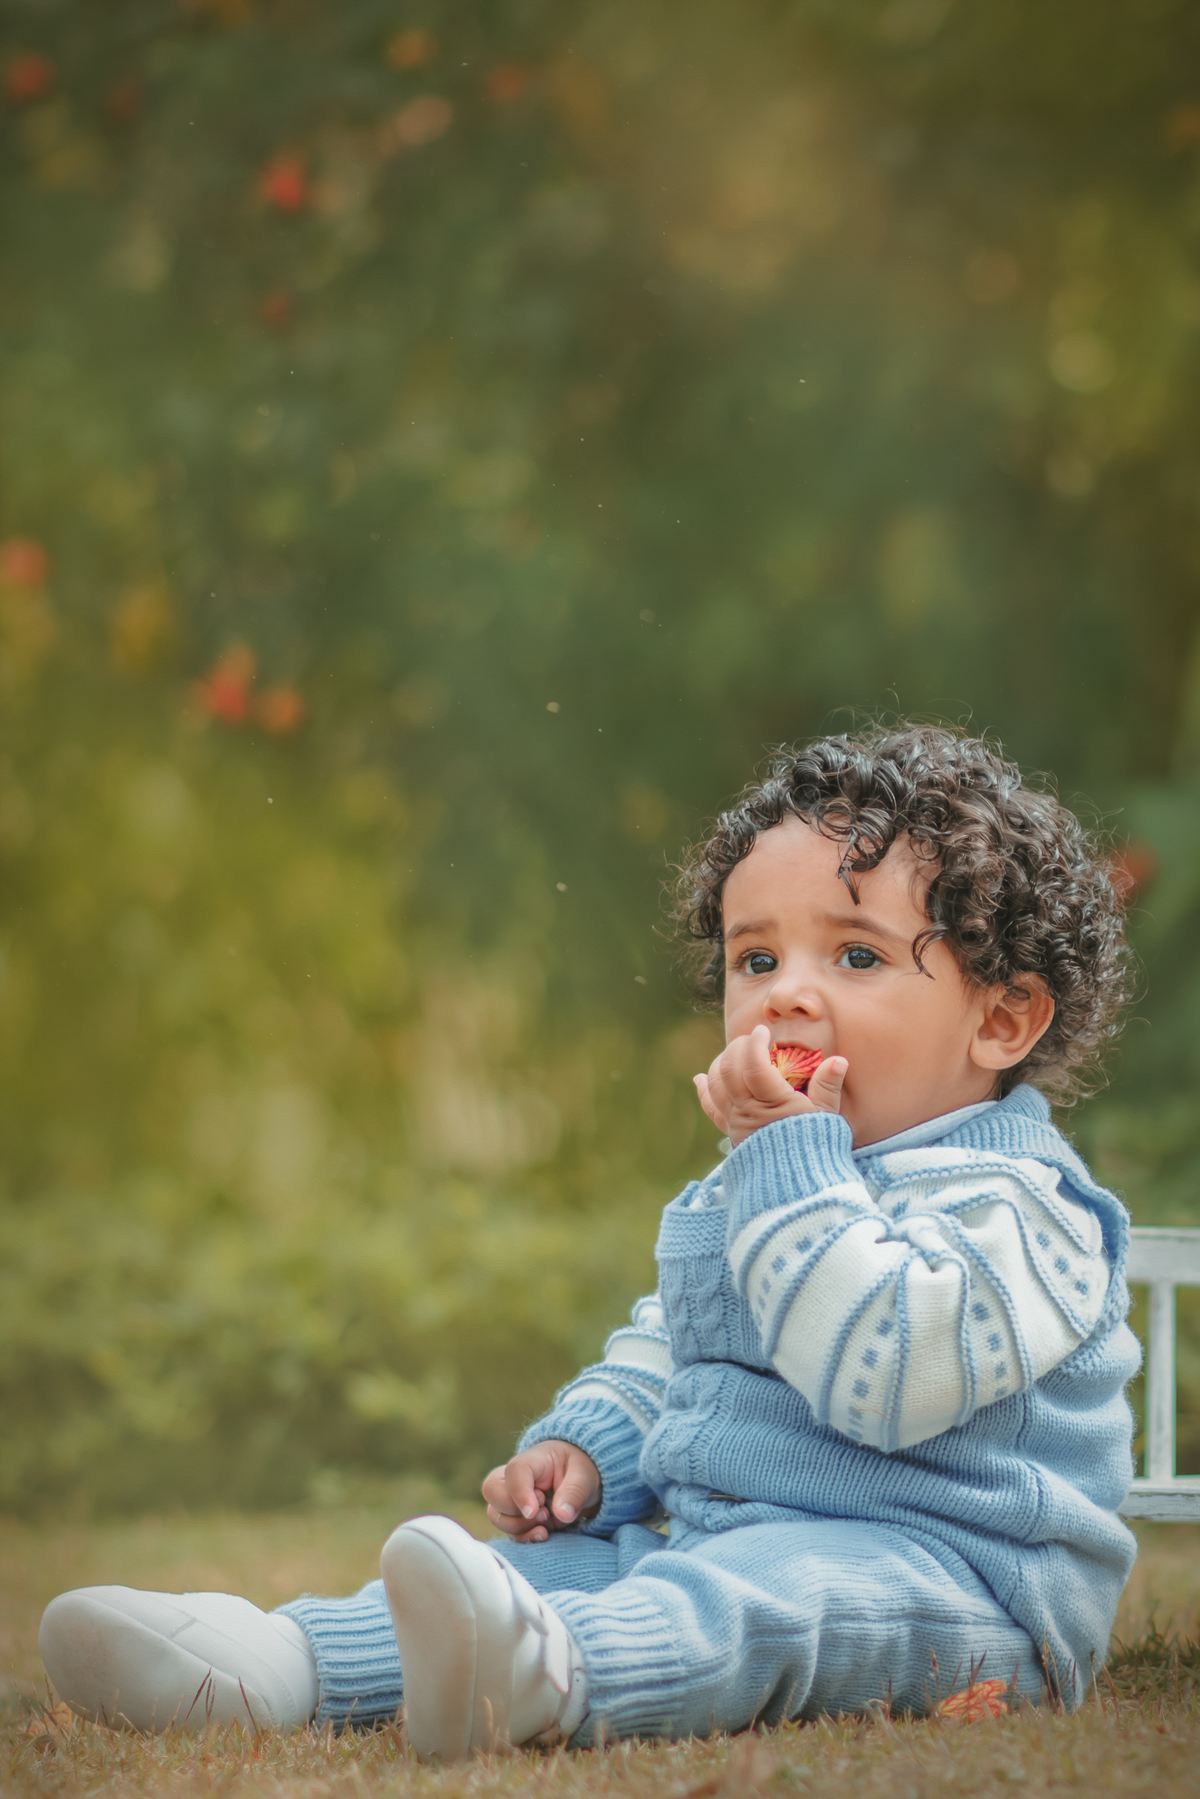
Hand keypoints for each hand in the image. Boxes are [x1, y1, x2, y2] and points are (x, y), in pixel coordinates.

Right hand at [481, 1441, 601, 1542]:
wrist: (582, 1481)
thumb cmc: (581, 1470)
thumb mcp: (585, 1475)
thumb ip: (575, 1491)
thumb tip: (562, 1514)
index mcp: (533, 1460)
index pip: (514, 1471)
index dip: (520, 1493)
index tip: (534, 1512)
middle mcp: (516, 1478)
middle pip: (492, 1490)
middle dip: (514, 1509)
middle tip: (544, 1512)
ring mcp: (514, 1498)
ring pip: (496, 1514)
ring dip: (520, 1526)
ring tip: (547, 1520)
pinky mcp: (518, 1518)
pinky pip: (508, 1532)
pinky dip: (524, 1538)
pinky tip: (543, 1534)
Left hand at [694, 1023, 846, 1146]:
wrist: (795, 1184)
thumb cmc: (814, 1146)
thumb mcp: (826, 1116)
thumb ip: (829, 1086)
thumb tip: (839, 1060)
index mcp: (773, 1103)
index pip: (754, 1065)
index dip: (754, 1044)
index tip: (762, 1031)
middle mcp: (747, 1110)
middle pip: (729, 1070)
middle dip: (737, 1047)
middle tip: (751, 1038)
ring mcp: (735, 1121)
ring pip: (716, 1083)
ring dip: (721, 1062)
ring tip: (735, 1051)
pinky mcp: (730, 1131)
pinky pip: (710, 1107)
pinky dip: (704, 1089)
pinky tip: (700, 1078)